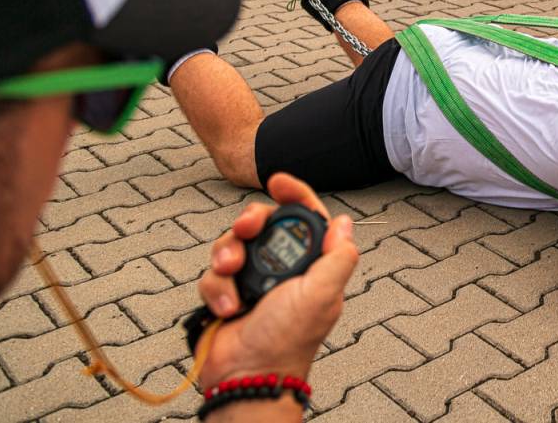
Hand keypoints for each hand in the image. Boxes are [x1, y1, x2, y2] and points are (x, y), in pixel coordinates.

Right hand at [196, 173, 357, 387]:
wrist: (247, 374)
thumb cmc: (288, 340)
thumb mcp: (324, 294)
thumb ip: (338, 257)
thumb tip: (344, 223)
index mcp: (311, 264)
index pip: (306, 217)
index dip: (294, 194)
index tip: (278, 181)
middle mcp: (281, 268)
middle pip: (263, 222)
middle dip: (251, 220)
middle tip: (247, 228)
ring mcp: (252, 279)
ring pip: (233, 242)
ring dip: (228, 252)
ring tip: (232, 271)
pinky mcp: (226, 293)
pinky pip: (213, 272)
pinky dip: (217, 287)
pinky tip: (228, 306)